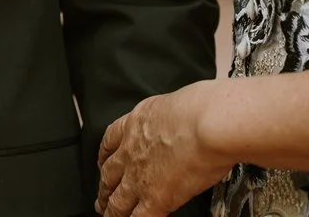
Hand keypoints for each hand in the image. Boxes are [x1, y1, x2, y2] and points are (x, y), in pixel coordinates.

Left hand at [95, 83, 229, 215]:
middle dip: (104, 188)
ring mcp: (140, 177)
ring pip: (117, 200)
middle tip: (102, 197)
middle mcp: (132, 151)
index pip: (110, 141)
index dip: (104, 154)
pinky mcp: (155, 198)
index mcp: (135, 124)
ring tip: (110, 216)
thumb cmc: (201, 108)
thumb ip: (166, 118)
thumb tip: (176, 121)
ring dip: (112, 211)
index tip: (103, 161)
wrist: (207, 124)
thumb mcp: (172, 103)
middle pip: (108, 174)